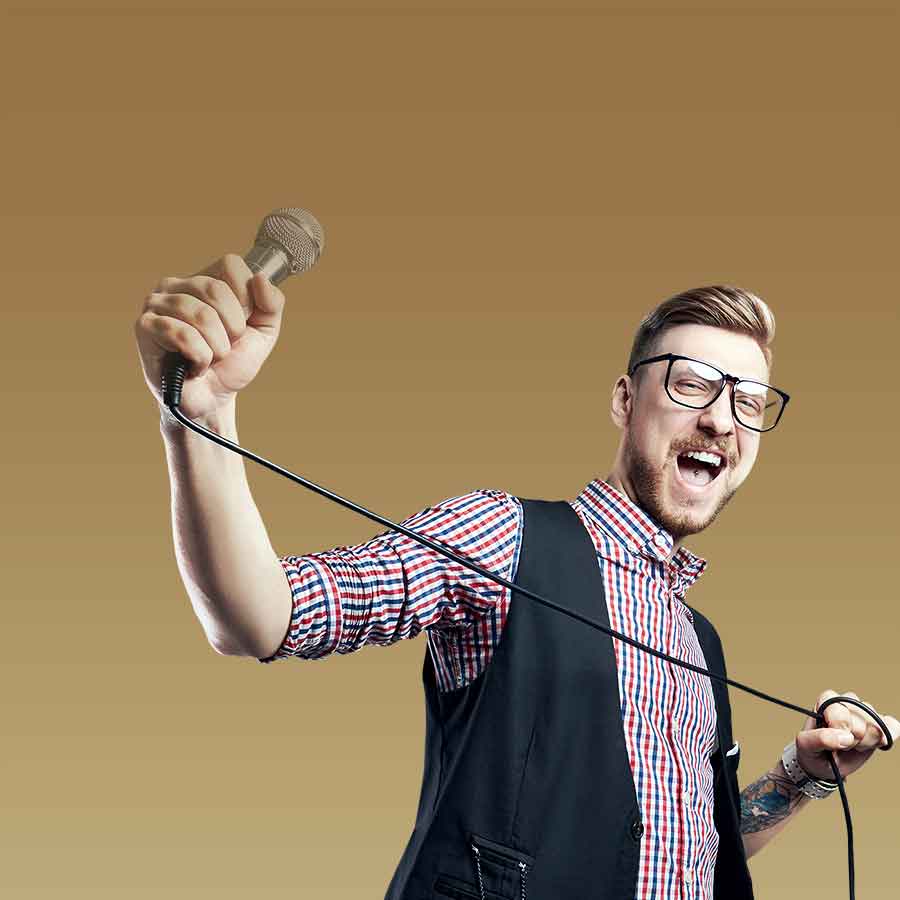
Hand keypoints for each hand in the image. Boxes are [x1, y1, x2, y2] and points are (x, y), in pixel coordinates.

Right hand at [134, 253, 286, 421]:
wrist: (212, 399)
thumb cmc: (232, 362)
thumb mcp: (264, 332)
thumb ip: (271, 304)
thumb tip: (260, 279)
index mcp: (205, 279)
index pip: (231, 265)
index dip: (246, 298)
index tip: (242, 323)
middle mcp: (177, 284)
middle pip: (216, 289)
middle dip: (233, 328)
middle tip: (225, 346)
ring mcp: (157, 303)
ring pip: (201, 315)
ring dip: (217, 347)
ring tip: (211, 357)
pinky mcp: (145, 326)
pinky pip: (183, 335)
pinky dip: (200, 358)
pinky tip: (195, 366)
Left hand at [795, 689, 898, 781]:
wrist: (825, 766)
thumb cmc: (813, 751)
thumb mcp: (806, 745)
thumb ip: (820, 738)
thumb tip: (844, 736)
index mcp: (827, 700)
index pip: (841, 710)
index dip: (839, 729)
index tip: (833, 738)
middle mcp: (847, 702)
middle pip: (861, 718)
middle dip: (852, 738)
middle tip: (841, 744)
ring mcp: (864, 714)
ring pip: (877, 726)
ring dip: (866, 743)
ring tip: (852, 746)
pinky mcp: (879, 726)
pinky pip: (893, 727)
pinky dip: (886, 739)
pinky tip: (874, 744)